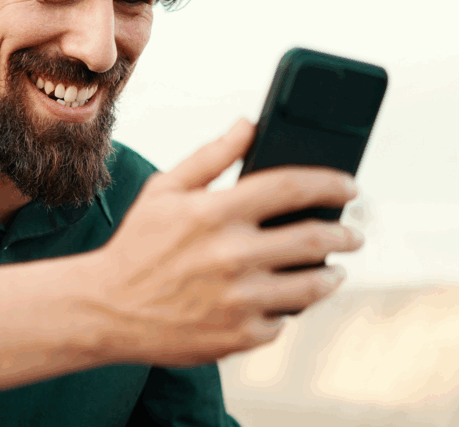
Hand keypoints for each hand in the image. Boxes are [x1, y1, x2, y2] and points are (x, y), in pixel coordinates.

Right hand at [91, 119, 363, 366]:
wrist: (106, 309)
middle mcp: (231, 255)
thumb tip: (249, 123)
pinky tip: (283, 298)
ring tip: (331, 268)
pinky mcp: (240, 336)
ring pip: (312, 284)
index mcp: (213, 212)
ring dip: (331, 273)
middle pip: (314, 237)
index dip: (330, 182)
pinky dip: (289, 308)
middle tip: (352, 232)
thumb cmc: (138, 245)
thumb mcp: (164, 191)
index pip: (292, 187)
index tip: (349, 185)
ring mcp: (238, 299)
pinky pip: (284, 320)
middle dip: (345, 232)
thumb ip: (210, 156)